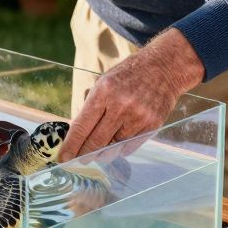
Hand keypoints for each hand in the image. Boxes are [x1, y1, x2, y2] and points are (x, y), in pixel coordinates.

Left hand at [60, 28, 203, 161]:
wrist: (163, 67)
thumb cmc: (129, 74)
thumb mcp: (104, 81)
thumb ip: (92, 106)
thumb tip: (78, 132)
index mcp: (104, 92)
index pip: (82, 126)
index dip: (71, 145)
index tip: (64, 157)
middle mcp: (120, 105)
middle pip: (96, 141)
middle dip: (84, 154)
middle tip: (78, 160)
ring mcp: (138, 117)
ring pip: (113, 147)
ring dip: (102, 153)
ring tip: (97, 153)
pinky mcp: (151, 125)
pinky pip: (130, 146)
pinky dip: (120, 149)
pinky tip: (115, 147)